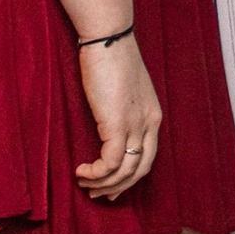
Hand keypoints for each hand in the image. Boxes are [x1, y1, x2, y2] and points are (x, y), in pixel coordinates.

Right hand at [75, 35, 161, 199]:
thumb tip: (107, 127)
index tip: (112, 187)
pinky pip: (110, 163)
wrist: (109, 39)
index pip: (148, 157)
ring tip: (84, 183)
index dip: (130, 177)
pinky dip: (96, 173)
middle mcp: (149, 124)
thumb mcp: (123, 91)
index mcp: (153, 116)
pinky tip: (81, 171)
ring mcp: (136, 125)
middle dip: (118, 187)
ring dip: (103, 184)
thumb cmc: (111, 59)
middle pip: (140, 170)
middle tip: (96, 194)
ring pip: (125, 170)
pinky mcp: (118, 124)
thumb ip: (121, 110)